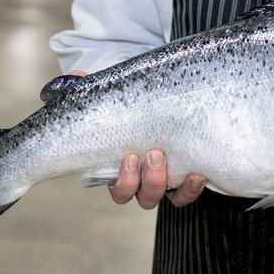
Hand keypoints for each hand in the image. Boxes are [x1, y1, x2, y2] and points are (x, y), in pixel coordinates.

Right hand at [65, 72, 206, 208]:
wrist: (166, 106)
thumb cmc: (134, 108)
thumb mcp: (116, 98)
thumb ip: (95, 90)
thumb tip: (76, 77)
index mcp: (122, 169)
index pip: (118, 189)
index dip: (123, 182)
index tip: (130, 157)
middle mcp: (143, 180)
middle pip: (141, 196)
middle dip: (146, 180)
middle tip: (152, 154)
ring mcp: (164, 180)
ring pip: (160, 196)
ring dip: (162, 182)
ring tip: (166, 157)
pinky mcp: (185, 179)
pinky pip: (185, 194)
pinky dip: (190, 189)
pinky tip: (197, 174)